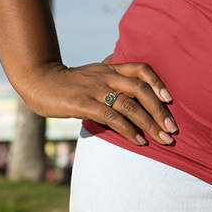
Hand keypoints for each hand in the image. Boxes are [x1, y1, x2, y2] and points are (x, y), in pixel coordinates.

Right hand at [17, 57, 175, 147]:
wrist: (38, 81)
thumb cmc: (68, 81)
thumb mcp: (92, 72)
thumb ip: (110, 72)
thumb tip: (124, 69)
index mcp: (110, 69)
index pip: (142, 69)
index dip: (158, 83)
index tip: (171, 100)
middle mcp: (107, 77)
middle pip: (141, 90)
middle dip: (160, 111)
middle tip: (173, 129)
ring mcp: (96, 90)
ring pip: (130, 106)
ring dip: (149, 124)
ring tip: (163, 139)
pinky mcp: (84, 104)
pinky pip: (112, 118)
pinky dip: (129, 131)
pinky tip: (139, 142)